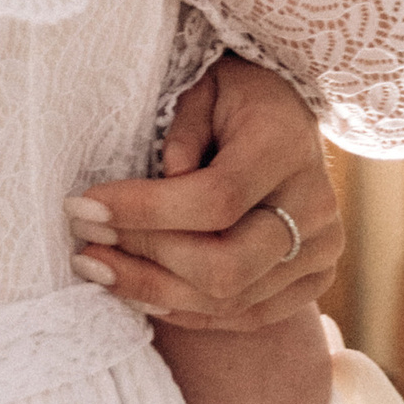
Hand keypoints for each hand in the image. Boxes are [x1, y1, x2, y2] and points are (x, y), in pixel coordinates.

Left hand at [65, 55, 341, 330]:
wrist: (293, 120)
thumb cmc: (237, 97)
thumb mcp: (205, 88)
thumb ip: (184, 130)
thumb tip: (166, 182)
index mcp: (288, 147)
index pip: (215, 199)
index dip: (144, 211)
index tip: (84, 205)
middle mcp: (315, 207)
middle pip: (226, 265)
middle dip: (144, 261)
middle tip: (84, 245)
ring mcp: (320, 251)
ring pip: (230, 299)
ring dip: (152, 290)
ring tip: (98, 270)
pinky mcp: (313, 280)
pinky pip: (244, 315)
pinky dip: (185, 309)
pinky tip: (139, 290)